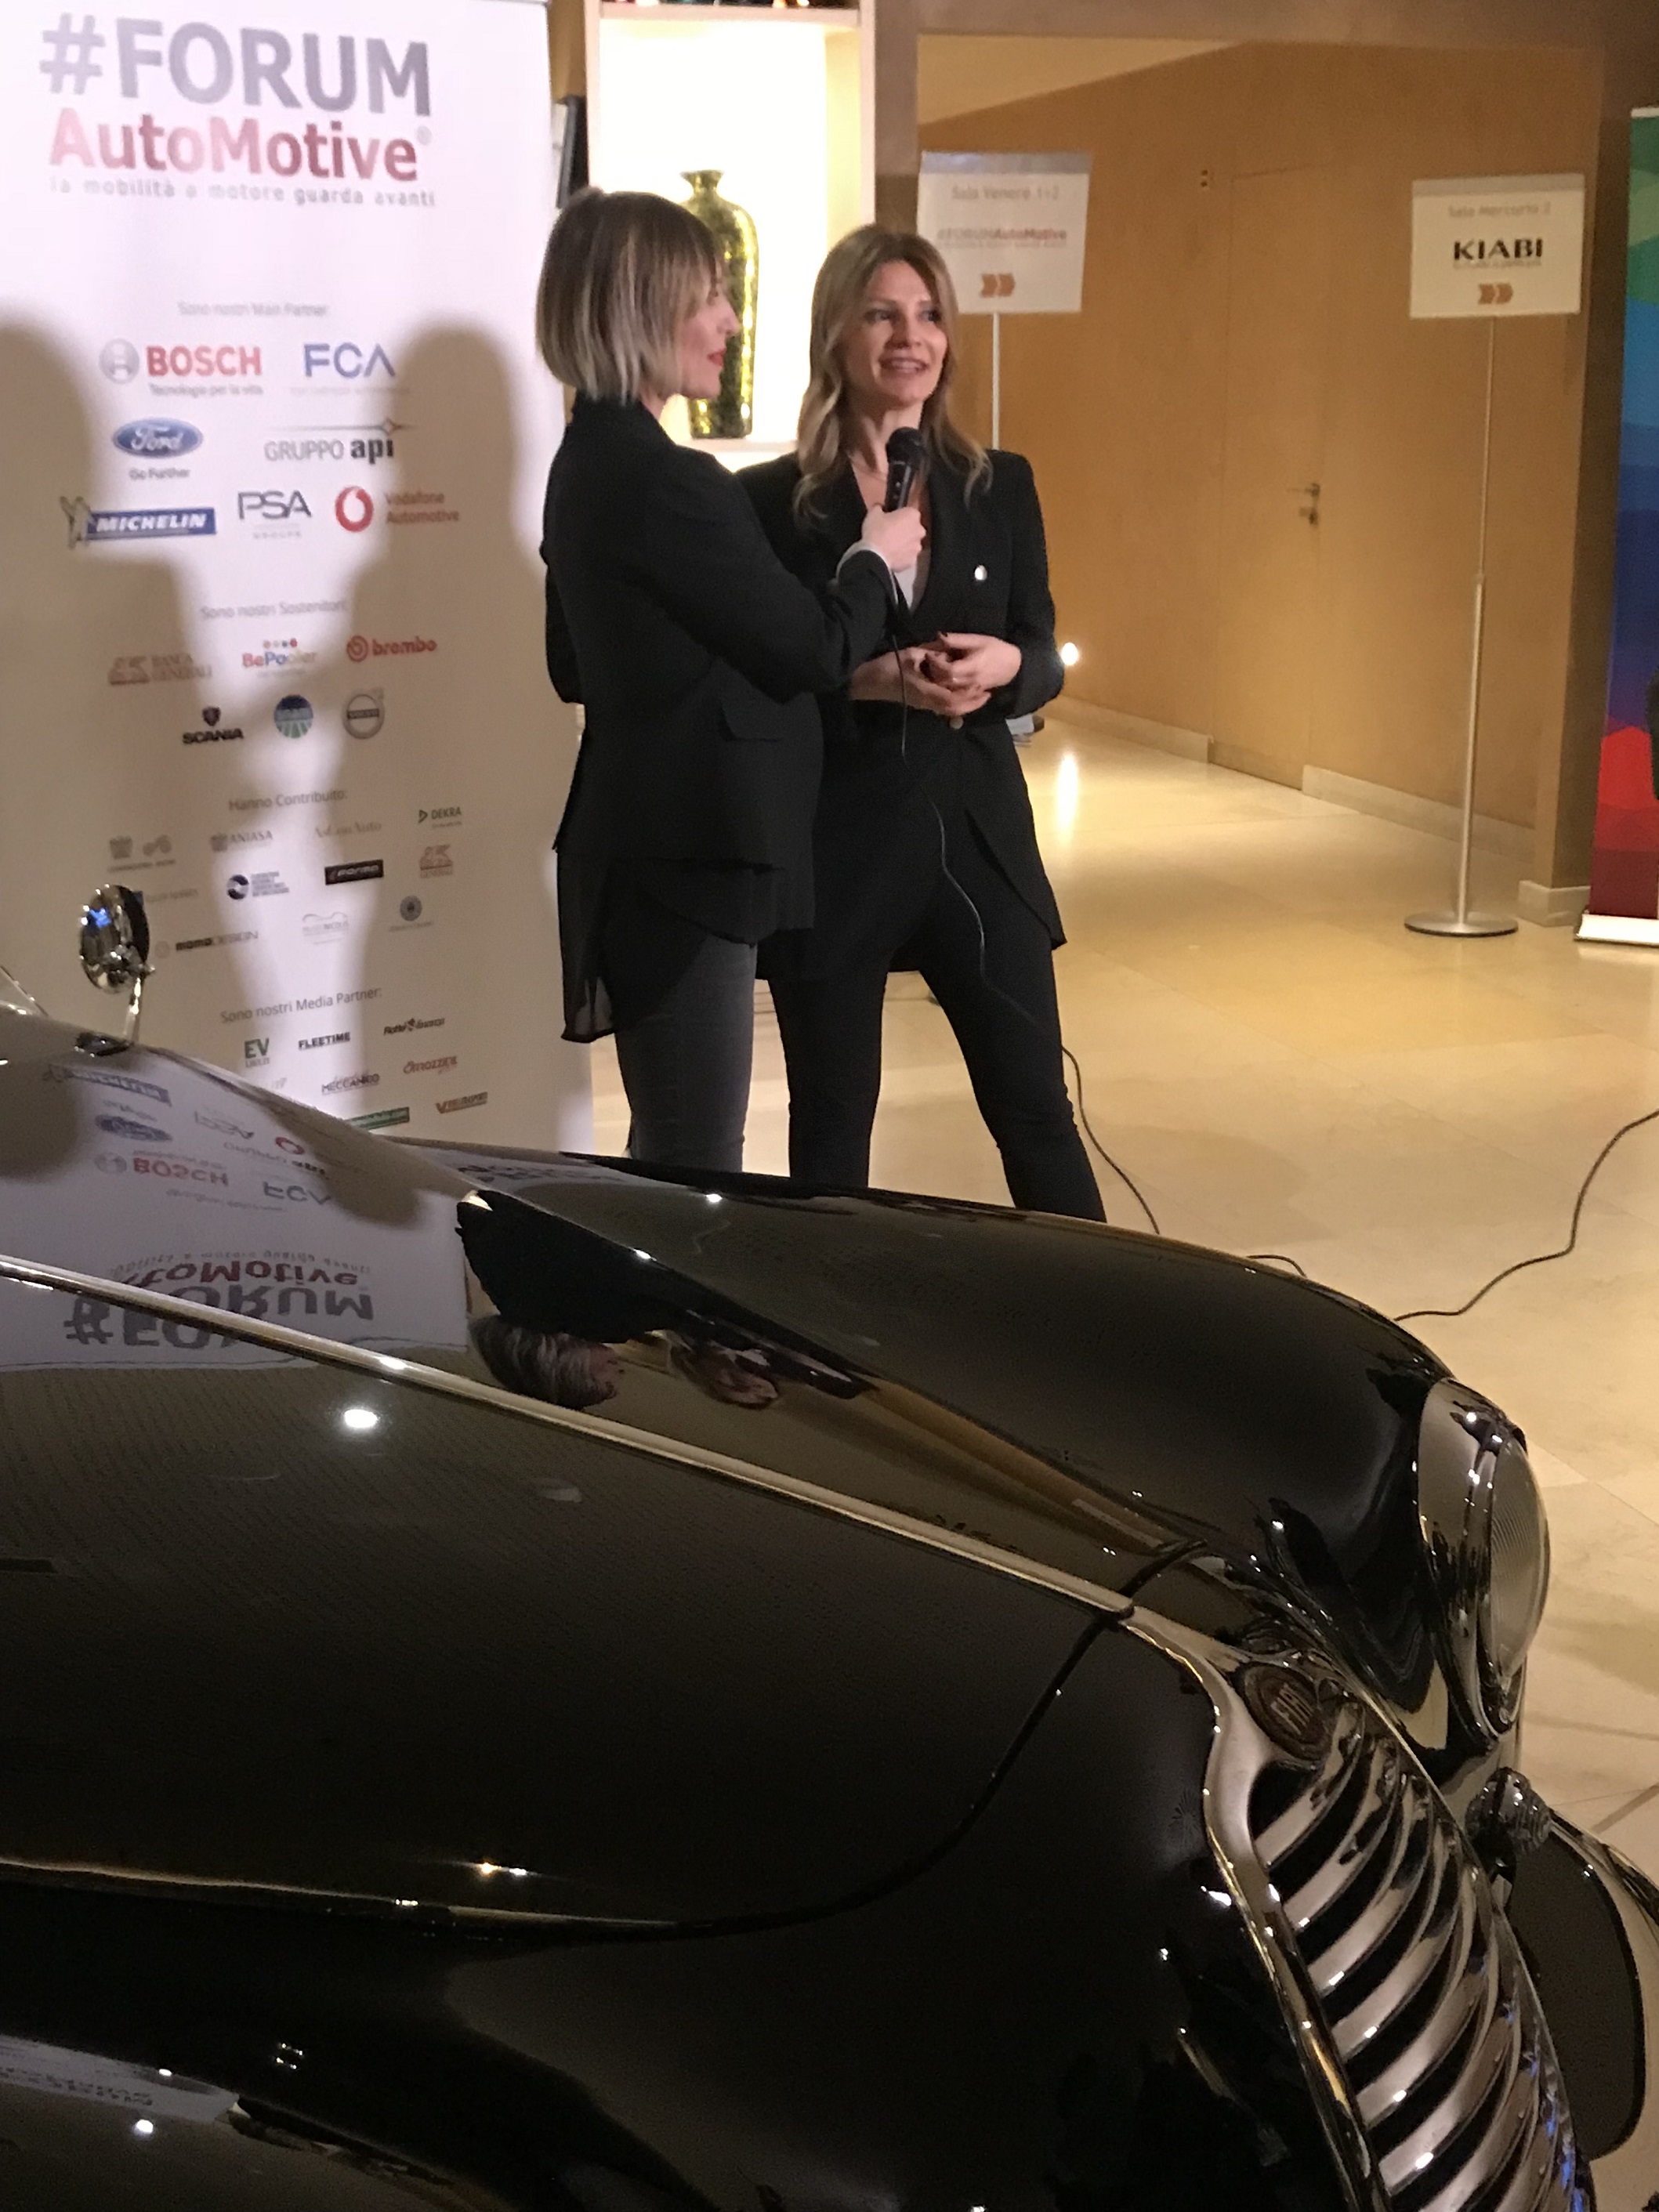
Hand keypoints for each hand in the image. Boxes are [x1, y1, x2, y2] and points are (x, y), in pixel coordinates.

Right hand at [849, 649, 988, 717]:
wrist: (869, 682)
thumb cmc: (888, 667)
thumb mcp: (912, 654)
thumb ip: (932, 654)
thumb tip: (949, 652)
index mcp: (926, 691)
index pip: (954, 698)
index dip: (970, 695)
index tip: (983, 687)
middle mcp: (927, 702)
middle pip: (955, 709)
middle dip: (972, 704)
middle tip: (987, 695)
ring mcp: (923, 705)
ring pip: (949, 710)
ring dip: (965, 705)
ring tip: (979, 697)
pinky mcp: (920, 703)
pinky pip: (942, 707)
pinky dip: (955, 704)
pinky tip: (961, 696)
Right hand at [859, 502, 925, 571]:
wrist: (875, 556)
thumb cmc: (876, 531)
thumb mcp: (873, 513)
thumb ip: (880, 508)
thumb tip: (880, 508)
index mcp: (913, 515)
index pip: (909, 512)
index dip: (899, 515)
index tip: (891, 519)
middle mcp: (919, 530)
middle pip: (913, 528)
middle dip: (904, 530)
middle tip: (890, 533)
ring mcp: (917, 547)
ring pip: (911, 543)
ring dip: (903, 544)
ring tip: (889, 546)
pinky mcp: (912, 561)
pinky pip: (907, 557)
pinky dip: (901, 556)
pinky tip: (891, 556)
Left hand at [925, 631, 1022, 694]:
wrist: (1013, 666)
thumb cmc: (995, 649)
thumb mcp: (977, 640)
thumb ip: (957, 640)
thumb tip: (939, 636)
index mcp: (972, 667)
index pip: (948, 671)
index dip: (936, 663)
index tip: (930, 654)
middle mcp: (971, 682)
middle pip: (945, 683)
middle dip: (934, 673)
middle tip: (929, 663)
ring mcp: (971, 690)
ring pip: (948, 691)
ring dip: (938, 682)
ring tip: (934, 671)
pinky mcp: (971, 694)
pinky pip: (955, 696)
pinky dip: (946, 690)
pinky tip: (942, 680)